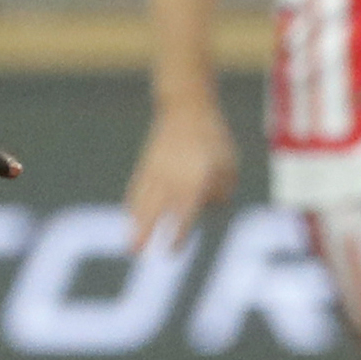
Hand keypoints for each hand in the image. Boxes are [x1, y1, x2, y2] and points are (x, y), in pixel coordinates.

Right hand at [123, 106, 237, 251]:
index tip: (170, 251)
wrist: (187, 108)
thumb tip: (210, 206)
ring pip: (142, 202)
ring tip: (131, 244)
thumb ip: (222, 191)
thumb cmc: (213, 139)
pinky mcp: (147, 163)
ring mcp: (157, 170)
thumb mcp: (229, 166)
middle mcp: (173, 178)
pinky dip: (134, 205)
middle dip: (145, 231)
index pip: (184, 214)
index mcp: (195, 180)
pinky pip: (138, 189)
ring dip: (136, 223)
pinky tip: (131, 217)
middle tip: (135, 252)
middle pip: (155, 210)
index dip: (177, 234)